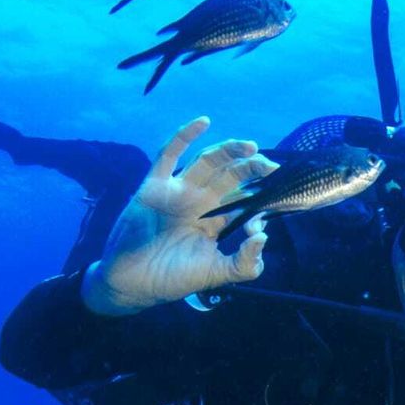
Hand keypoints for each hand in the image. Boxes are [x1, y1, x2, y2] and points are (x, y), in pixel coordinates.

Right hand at [81, 116, 278, 315]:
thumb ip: (245, 263)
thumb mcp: (217, 274)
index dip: (259, 200)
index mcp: (216, 221)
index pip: (244, 200)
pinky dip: (185, 136)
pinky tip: (204, 122)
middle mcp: (200, 202)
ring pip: (208, 161)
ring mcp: (177, 191)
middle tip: (270, 167)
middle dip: (252, 168)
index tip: (265, 212)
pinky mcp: (154, 185)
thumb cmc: (174, 279)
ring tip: (250, 146)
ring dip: (229, 150)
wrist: (134, 282)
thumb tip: (263, 236)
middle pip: (231, 175)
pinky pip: (169, 154)